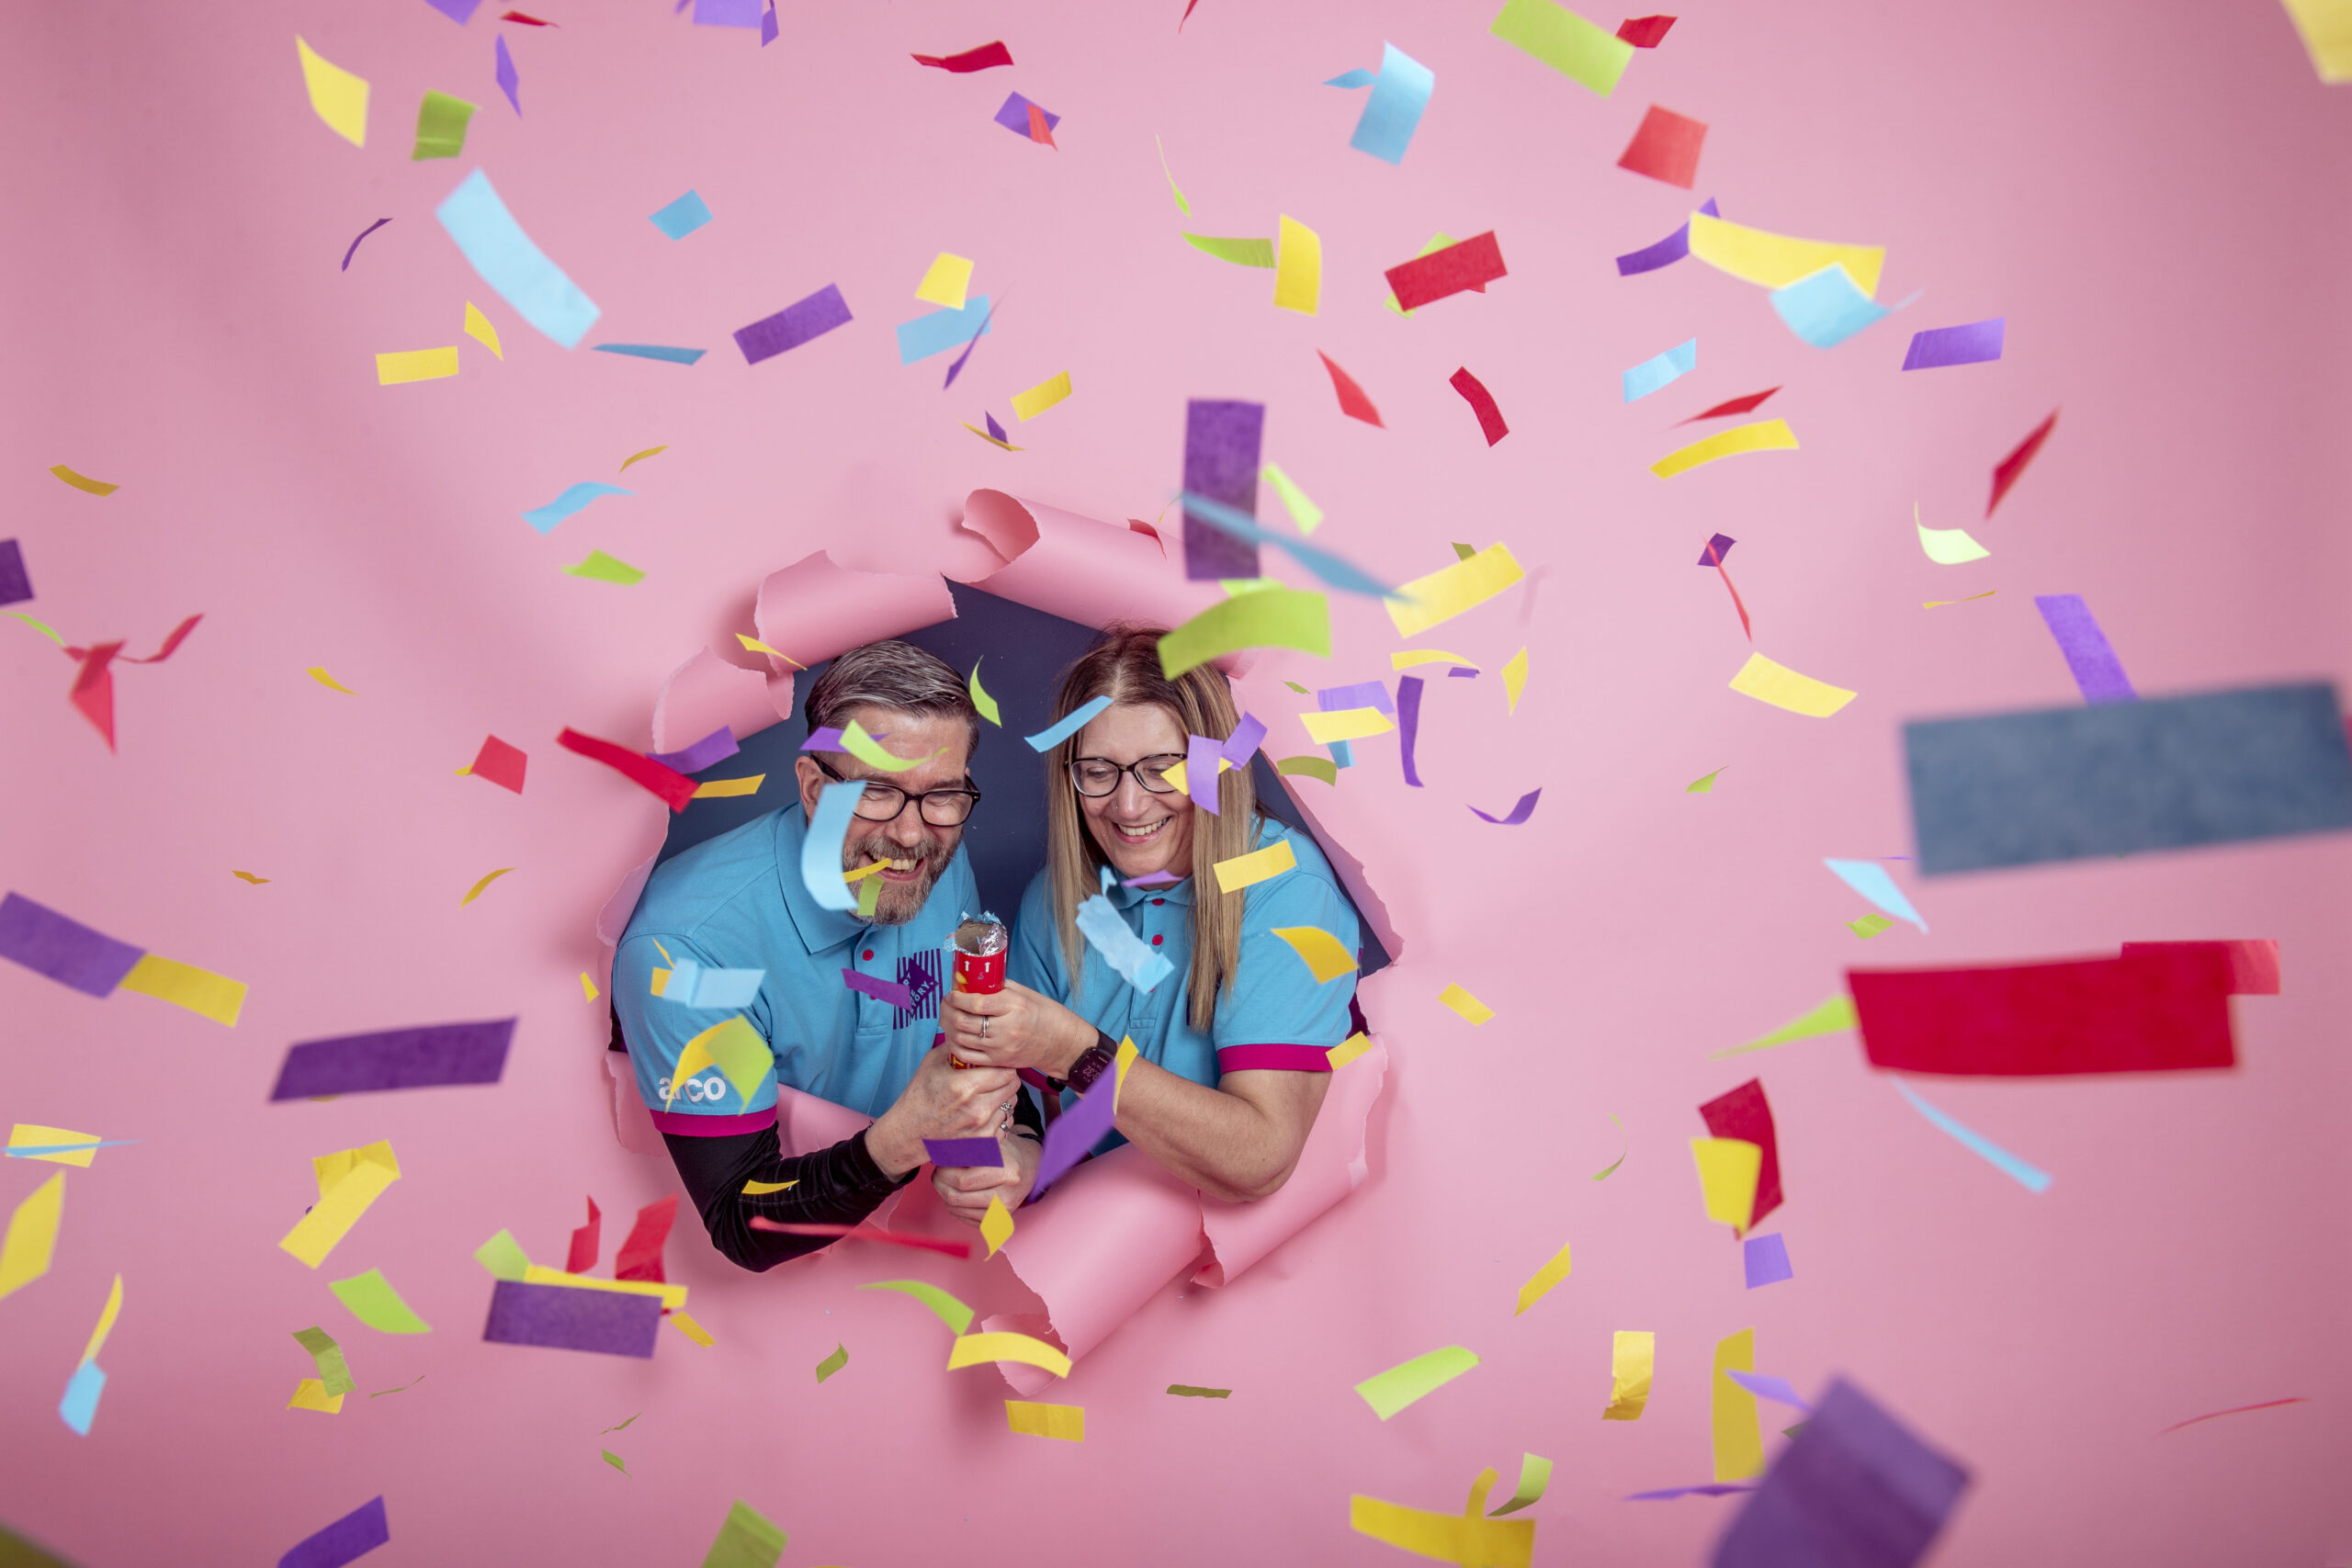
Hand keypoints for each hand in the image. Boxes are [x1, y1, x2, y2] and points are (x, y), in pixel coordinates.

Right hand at [864, 1046, 1018, 1178]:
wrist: (908, 1134)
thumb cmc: (919, 1096)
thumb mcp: (932, 1063)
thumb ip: (958, 1047)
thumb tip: (975, 1033)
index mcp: (965, 1086)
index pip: (1006, 1071)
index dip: (1002, 1065)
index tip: (995, 1064)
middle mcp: (977, 1109)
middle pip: (1013, 1087)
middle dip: (1005, 1079)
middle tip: (992, 1078)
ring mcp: (981, 1129)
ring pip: (1011, 1105)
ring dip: (1003, 1098)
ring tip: (986, 1095)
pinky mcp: (983, 1145)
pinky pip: (1006, 1123)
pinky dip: (999, 1117)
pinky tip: (984, 1113)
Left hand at [935, 1132, 1039, 1227]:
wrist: (1029, 1167)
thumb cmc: (1004, 1152)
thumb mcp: (989, 1142)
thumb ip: (966, 1147)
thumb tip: (937, 1154)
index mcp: (1006, 1173)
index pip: (962, 1180)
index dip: (944, 1172)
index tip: (940, 1162)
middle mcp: (1007, 1196)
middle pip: (957, 1197)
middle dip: (940, 1183)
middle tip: (938, 1172)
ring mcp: (1002, 1213)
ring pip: (956, 1210)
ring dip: (944, 1195)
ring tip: (945, 1181)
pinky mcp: (996, 1222)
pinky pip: (963, 1219)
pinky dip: (954, 1206)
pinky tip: (957, 1193)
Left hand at [941, 980, 1091, 1076]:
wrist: (1060, 1043)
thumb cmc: (1044, 1014)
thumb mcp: (1025, 993)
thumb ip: (998, 988)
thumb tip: (973, 981)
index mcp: (1014, 1006)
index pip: (976, 1002)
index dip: (957, 998)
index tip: (952, 994)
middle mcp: (1006, 1028)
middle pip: (963, 1021)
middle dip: (947, 1011)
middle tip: (946, 1005)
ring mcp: (1001, 1047)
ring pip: (961, 1039)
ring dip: (948, 1028)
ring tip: (947, 1019)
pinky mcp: (999, 1061)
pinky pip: (967, 1056)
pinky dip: (955, 1045)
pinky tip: (955, 1037)